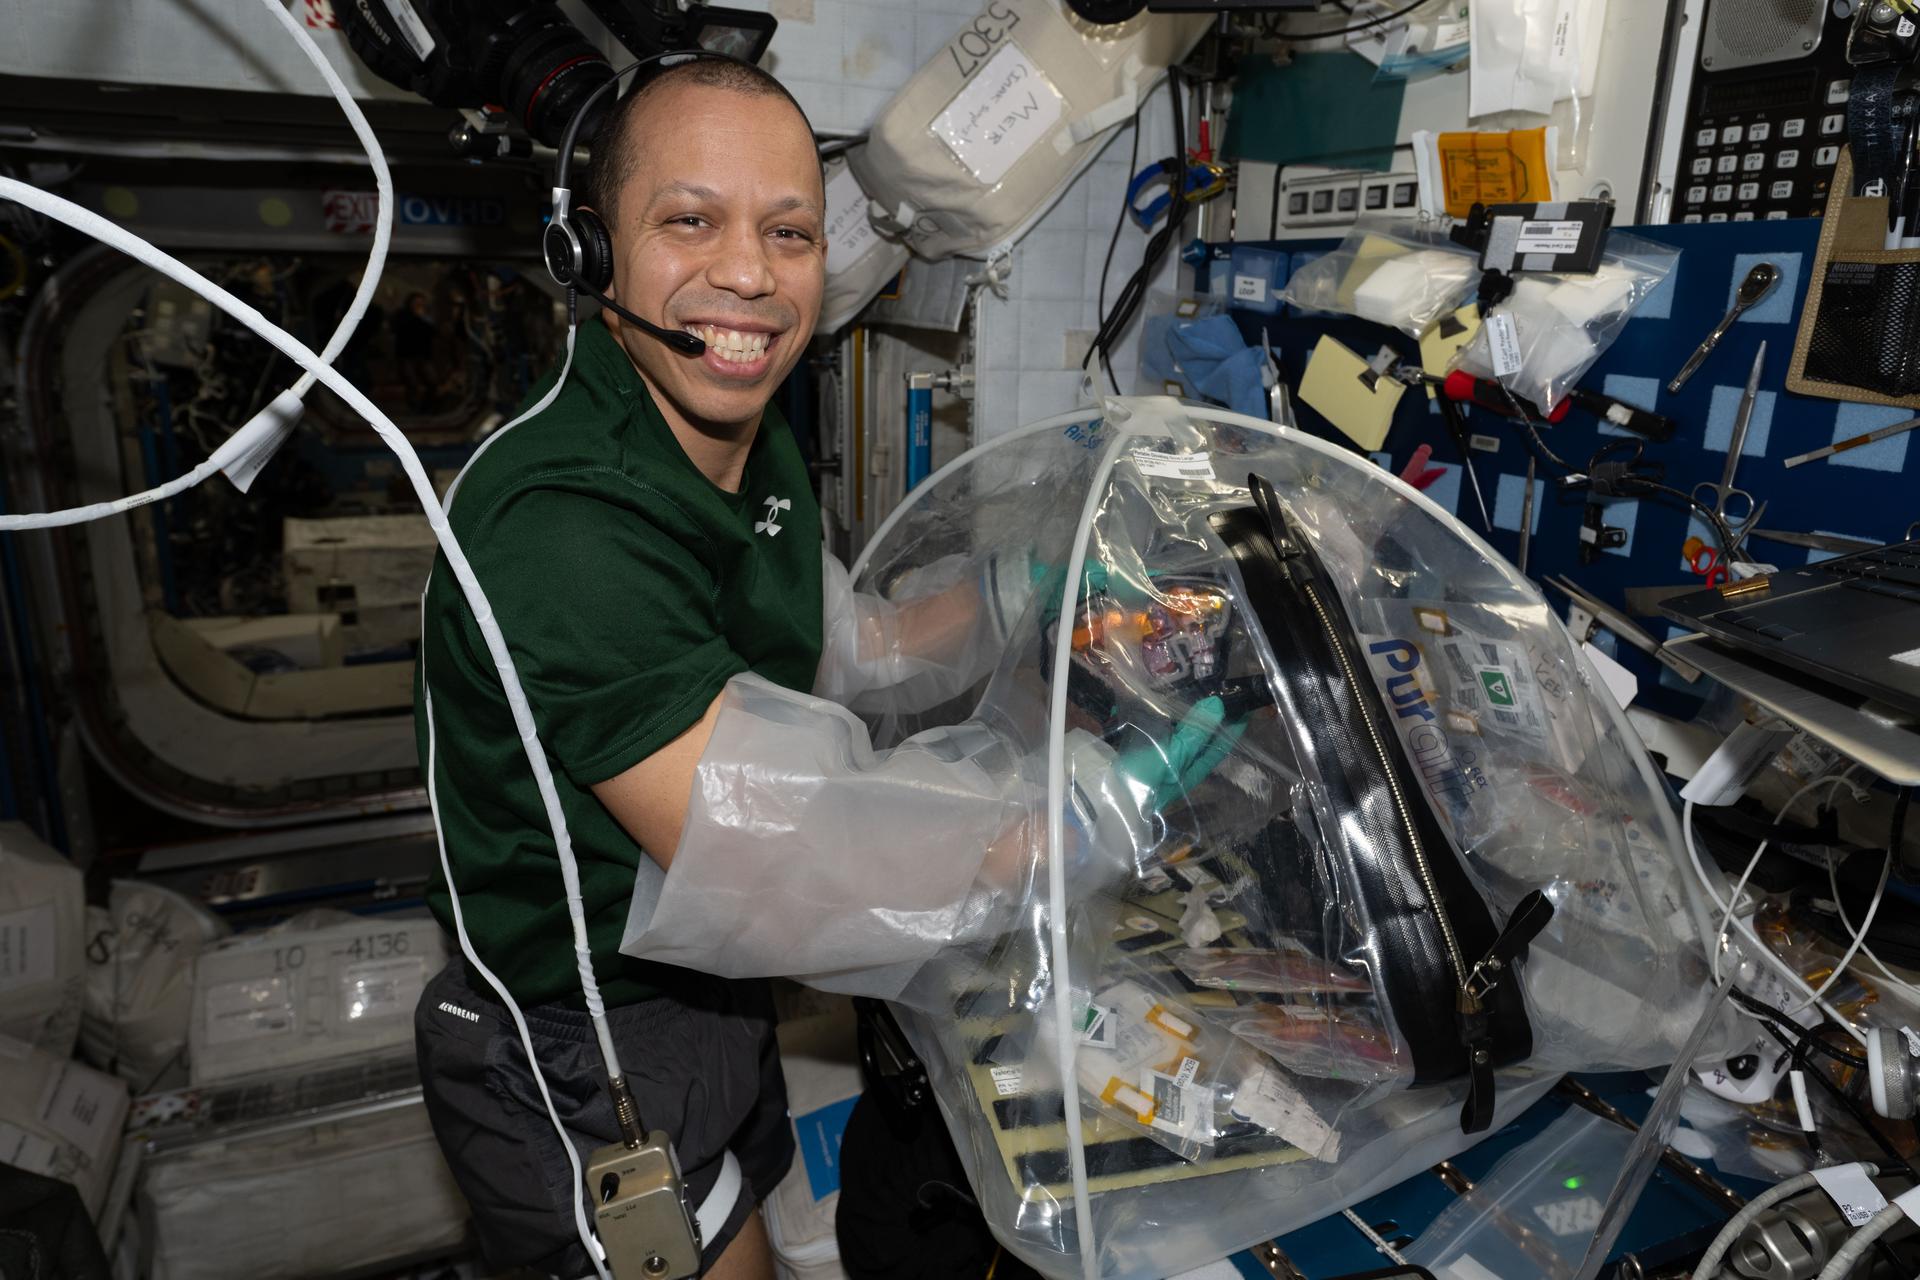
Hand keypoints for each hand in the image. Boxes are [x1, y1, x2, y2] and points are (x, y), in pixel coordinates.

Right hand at [1065, 695, 1246, 889]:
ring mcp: (1148, 759)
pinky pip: (1139, 729)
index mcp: (1188, 769)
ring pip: (1166, 730)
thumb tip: (1219, 706)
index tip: (1241, 703)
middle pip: (1192, 736)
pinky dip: (1139, 715)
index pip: (1216, 746)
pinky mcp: (1126, 753)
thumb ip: (1194, 733)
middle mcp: (1172, 765)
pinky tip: (1136, 700)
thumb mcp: (1172, 756)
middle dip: (1198, 714)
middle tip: (1204, 684)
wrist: (1095, 799)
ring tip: (1173, 686)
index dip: (1230, 726)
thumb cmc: (1141, 780)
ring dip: (1168, 712)